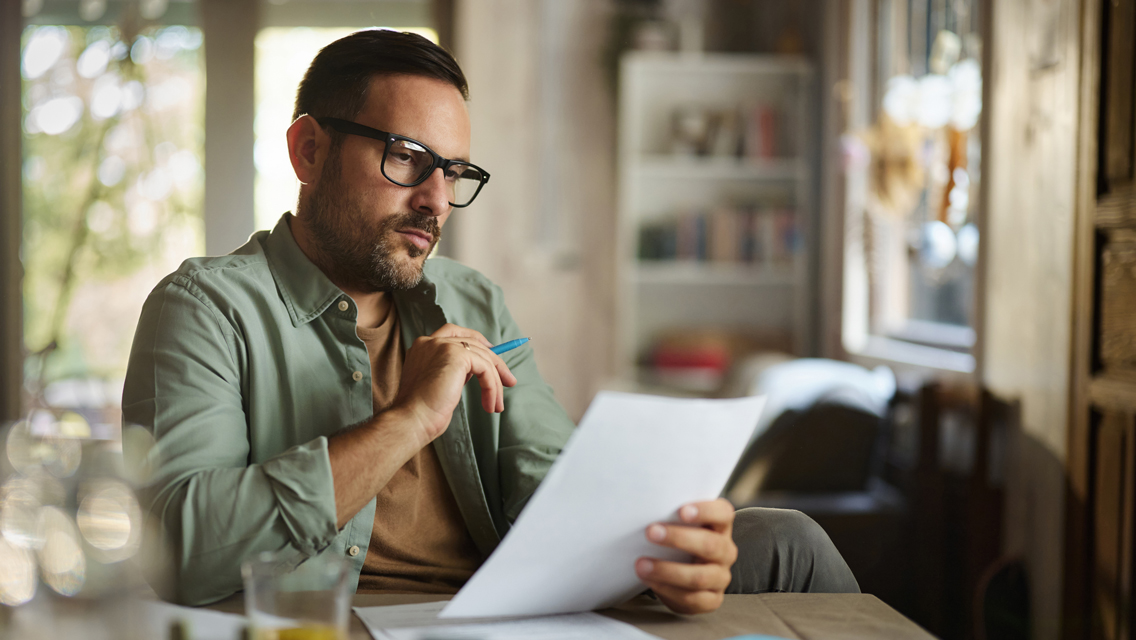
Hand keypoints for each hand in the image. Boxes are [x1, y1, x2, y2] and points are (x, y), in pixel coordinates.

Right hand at [390, 324, 516, 442]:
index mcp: (423, 346)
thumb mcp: (438, 384)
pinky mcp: (455, 355)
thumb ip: (452, 371)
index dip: (476, 339)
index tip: (492, 352)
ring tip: (497, 406)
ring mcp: (442, 345)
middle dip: (495, 362)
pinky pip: (485, 368)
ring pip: (482, 357)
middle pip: (473, 342)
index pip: (453, 332)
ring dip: (495, 383)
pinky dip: (492, 387)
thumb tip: (479, 369)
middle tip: (509, 381)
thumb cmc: (422, 412)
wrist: (412, 420)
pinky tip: (490, 404)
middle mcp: (431, 341)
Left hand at [636, 498, 736, 614]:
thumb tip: (646, 508)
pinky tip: (649, 580)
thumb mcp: (680, 526)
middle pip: (710, 545)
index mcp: (721, 526)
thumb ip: (672, 516)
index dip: (705, 511)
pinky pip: (691, 598)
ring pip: (699, 576)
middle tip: (650, 532)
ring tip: (642, 564)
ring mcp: (721, 577)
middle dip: (678, 539)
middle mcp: (726, 551)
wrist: (683, 576)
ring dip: (667, 570)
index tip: (681, 511)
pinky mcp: (712, 600)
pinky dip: (667, 589)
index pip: (722, 513)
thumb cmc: (678, 542)